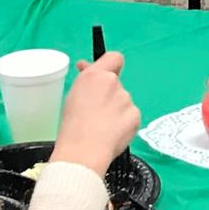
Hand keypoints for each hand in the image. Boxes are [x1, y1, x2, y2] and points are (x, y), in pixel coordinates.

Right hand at [53, 51, 139, 175]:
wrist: (83, 152)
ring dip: (116, 110)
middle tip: (96, 112)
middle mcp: (113, 83)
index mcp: (95, 75)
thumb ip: (86, 79)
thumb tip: (87, 67)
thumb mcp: (72, 95)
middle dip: (109, 94)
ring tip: (101, 127)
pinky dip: (124, 123)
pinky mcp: (135, 116)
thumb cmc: (72, 126)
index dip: (111, 65)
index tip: (104, 75)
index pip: (114, 57)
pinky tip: (112, 133)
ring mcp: (126, 99)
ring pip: (123, 101)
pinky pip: (130, 116)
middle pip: (116, 84)